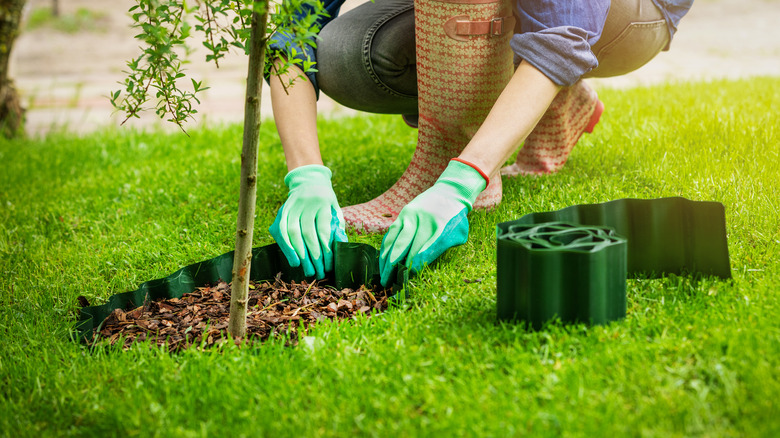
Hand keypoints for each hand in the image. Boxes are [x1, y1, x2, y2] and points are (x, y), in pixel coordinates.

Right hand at [269, 165, 347, 277]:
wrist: (309, 182)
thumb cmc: (326, 202)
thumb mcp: (336, 211)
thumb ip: (337, 227)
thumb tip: (339, 247)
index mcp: (323, 203)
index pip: (323, 230)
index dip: (325, 250)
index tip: (328, 266)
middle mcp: (306, 203)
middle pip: (307, 234)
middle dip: (312, 256)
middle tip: (317, 273)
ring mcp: (291, 206)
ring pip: (292, 233)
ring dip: (298, 254)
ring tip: (305, 269)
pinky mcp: (282, 211)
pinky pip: (280, 231)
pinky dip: (286, 246)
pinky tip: (293, 259)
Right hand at [379, 159, 487, 285]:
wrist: (449, 192)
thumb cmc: (456, 219)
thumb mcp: (458, 233)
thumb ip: (442, 248)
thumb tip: (421, 265)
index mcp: (439, 227)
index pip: (423, 250)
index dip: (414, 265)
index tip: (407, 278)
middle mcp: (421, 220)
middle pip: (404, 246)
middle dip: (394, 266)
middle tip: (388, 282)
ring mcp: (410, 216)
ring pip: (393, 240)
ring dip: (386, 260)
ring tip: (382, 276)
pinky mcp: (403, 214)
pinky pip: (391, 233)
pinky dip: (385, 248)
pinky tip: (382, 261)